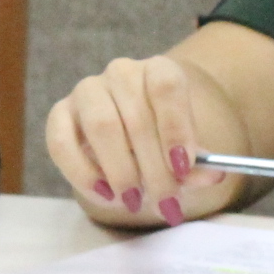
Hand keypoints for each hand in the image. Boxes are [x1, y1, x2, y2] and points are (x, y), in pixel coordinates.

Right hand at [44, 55, 230, 227]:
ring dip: (120, 170)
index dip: (175, 127)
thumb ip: (197, 164)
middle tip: (166, 203)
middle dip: (153, 168)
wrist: (129, 135)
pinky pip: (62, 142)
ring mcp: (87, 91)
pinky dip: (82, 173)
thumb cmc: (161, 140)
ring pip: (101, 125)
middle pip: (136, 117)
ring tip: (134, 201)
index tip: (184, 168)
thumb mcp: (184, 152)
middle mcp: (121, 73)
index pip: (165, 87)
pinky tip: (104, 194)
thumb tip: (213, 175)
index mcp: (157, 70)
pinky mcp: (60, 114)